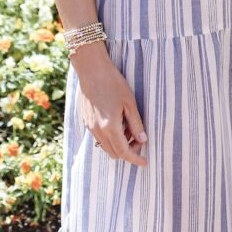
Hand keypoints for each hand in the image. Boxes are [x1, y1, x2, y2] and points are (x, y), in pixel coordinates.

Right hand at [75, 45, 147, 165]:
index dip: (135, 159)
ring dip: (118, 144)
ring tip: (129, 127)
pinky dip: (110, 137)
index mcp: (109, 127)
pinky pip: (99, 137)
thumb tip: (143, 140)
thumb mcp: (129, 103)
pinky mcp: (86, 121)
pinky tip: (117, 122)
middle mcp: (97, 130)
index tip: (145, 162)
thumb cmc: (113, 83)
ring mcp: (89, 126)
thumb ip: (136, 124)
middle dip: (128, 151)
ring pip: (106, 146)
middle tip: (139, 139)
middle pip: (114, 153)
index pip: (124, 152)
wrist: (92, 70)